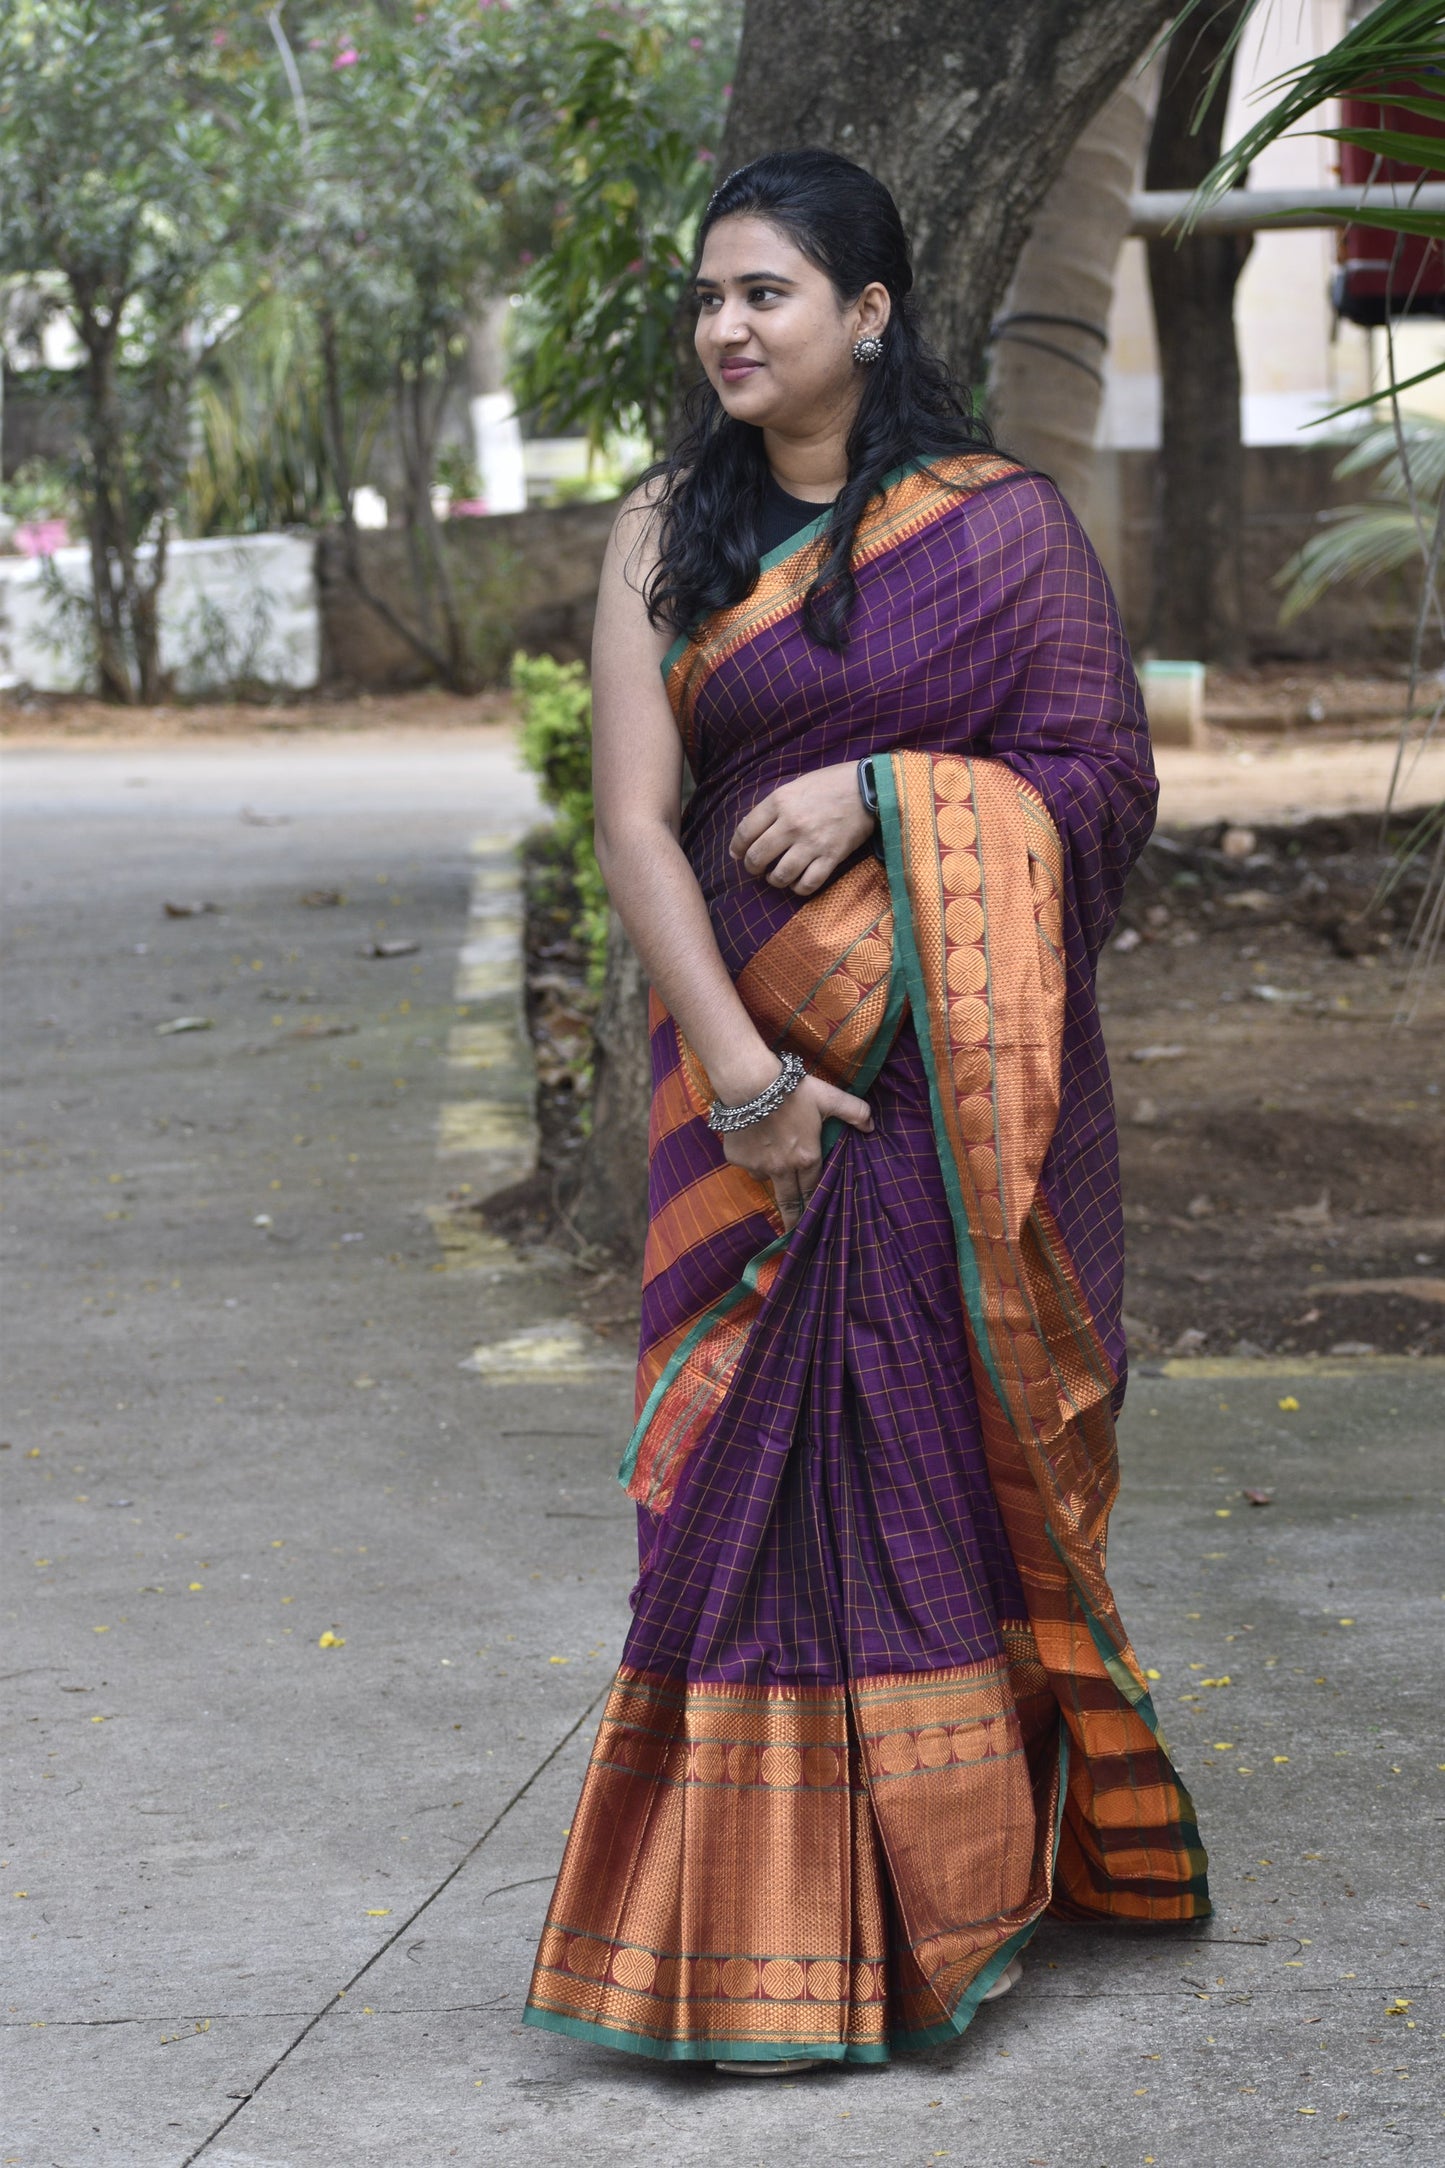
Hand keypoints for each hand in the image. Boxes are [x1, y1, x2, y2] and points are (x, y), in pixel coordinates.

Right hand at [720, 1072, 872, 1229]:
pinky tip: (753, 1139)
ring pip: (767, 1180)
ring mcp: (758, 1166)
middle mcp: (783, 1169)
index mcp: (807, 1159)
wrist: (749, 1084)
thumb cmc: (792, 1091)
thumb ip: (854, 1111)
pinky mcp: (737, 1159)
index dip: (817, 1204)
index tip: (817, 1221)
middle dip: (794, 1221)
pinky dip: (750, 1157)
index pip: (815, 1190)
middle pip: (790, 1203)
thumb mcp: (828, 1097)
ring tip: (772, 1164)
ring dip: (772, 1177)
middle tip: (794, 1235)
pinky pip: (747, 1164)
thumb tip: (871, 1125)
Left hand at [730, 761, 874, 895]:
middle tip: (756, 868)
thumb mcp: (794, 786)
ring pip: (780, 875)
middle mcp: (792, 824)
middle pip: (758, 857)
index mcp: (780, 802)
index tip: (737, 854)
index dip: (737, 847)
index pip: (745, 832)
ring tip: (776, 876)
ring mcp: (812, 843)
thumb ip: (773, 807)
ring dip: (774, 880)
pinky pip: (807, 884)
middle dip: (752, 867)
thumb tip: (751, 831)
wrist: (868, 787)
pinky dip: (798, 888)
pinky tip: (797, 882)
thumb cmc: (829, 784)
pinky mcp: (831, 857)